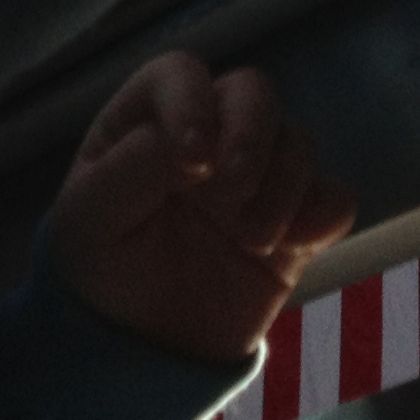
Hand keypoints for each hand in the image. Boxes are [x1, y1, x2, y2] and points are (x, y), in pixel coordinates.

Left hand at [46, 53, 354, 362]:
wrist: (142, 345)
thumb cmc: (102, 266)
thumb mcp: (87, 219)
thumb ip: (130, 169)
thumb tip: (184, 144)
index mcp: (150, 119)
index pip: (180, 74)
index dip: (192, 103)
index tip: (191, 160)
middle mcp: (210, 133)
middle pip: (253, 91)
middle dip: (252, 133)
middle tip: (236, 186)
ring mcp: (256, 176)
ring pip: (296, 141)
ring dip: (283, 186)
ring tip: (252, 242)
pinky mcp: (294, 223)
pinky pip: (332, 198)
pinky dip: (324, 214)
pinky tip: (298, 246)